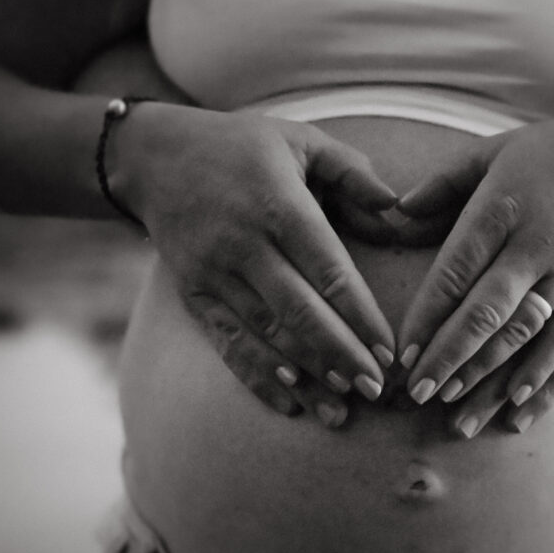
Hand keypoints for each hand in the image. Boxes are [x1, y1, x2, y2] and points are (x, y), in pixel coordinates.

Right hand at [114, 101, 398, 405]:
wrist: (154, 158)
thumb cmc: (243, 147)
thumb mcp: (301, 141)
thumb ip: (353, 173)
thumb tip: (399, 208)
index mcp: (279, 205)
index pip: (327, 270)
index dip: (359, 316)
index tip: (389, 351)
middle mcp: (244, 244)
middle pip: (298, 312)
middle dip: (340, 357)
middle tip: (377, 392)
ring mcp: (213, 273)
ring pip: (265, 334)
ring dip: (305, 375)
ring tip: (341, 411)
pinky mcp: (192, 294)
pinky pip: (226, 342)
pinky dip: (256, 375)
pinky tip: (287, 402)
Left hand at [395, 112, 553, 425]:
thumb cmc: (553, 155)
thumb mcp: (493, 152)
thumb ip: (443, 184)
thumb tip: (394, 213)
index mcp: (505, 209)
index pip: (458, 269)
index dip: (429, 316)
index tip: (404, 353)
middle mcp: (541, 247)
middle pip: (490, 313)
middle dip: (452, 359)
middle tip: (419, 394)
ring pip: (528, 340)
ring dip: (491, 383)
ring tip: (460, 421)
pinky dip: (547, 385)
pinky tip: (519, 414)